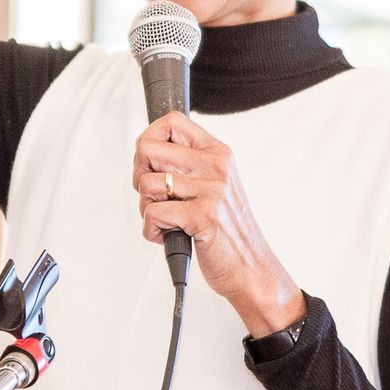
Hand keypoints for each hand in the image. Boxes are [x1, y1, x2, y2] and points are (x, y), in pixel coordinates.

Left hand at [132, 112, 305, 336]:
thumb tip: (145, 151)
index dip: (149, 139)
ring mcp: (211, 190)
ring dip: (146, 208)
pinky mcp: (202, 216)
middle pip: (147, 149)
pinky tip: (168, 236)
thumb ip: (188, 165)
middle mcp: (215, 166)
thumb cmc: (226, 230)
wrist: (250, 267)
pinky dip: (152, 231)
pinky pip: (152, 214)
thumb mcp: (215, 185)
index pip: (172, 121)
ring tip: (166, 220)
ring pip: (146, 184)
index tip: (150, 163)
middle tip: (155, 197)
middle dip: (139, 177)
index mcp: (218, 153)